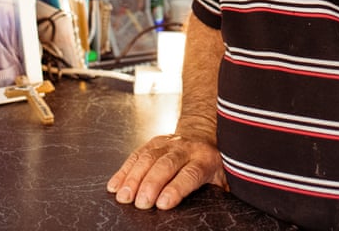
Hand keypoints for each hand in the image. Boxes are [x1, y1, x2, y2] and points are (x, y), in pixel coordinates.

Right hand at [107, 131, 226, 209]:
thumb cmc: (213, 163)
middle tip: (141, 203)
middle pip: (166, 165)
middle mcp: (185, 148)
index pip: (190, 174)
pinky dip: (124, 170)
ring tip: (123, 196)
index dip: (176, 188)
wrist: (205, 131)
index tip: (163, 203)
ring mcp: (167, 143)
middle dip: (151, 184)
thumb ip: (220, 190)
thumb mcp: (224, 176)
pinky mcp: (153, 142)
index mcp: (205, 159)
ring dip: (133, 178)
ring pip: (148, 158)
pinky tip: (115, 185)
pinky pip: (136, 155)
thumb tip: (223, 207)